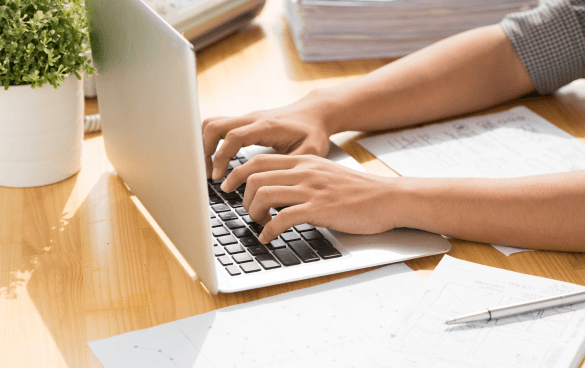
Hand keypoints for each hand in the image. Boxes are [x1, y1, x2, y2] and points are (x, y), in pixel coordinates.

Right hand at [202, 92, 335, 180]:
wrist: (315, 113)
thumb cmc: (313, 132)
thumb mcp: (310, 152)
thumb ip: (292, 166)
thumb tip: (275, 185)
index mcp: (266, 126)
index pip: (233, 137)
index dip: (222, 157)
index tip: (219, 177)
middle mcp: (253, 119)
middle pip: (214, 125)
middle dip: (205, 151)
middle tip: (208, 174)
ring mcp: (247, 118)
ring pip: (213, 123)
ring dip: (206, 145)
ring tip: (210, 169)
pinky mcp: (245, 122)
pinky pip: (220, 127)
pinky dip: (213, 142)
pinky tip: (217, 161)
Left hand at [220, 154, 400, 242]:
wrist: (387, 198)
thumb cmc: (357, 191)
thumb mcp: (325, 174)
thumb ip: (301, 177)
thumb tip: (275, 189)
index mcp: (304, 160)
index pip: (259, 161)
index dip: (238, 173)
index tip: (229, 186)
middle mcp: (304, 171)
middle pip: (254, 175)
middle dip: (241, 195)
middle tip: (245, 210)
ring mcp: (311, 189)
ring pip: (264, 194)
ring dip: (253, 212)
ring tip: (258, 223)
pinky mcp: (319, 209)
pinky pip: (282, 218)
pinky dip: (269, 230)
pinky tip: (269, 237)